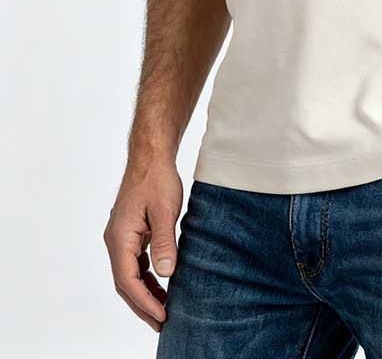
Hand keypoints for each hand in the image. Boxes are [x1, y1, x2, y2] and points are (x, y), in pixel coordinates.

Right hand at [102, 157, 182, 332]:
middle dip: (143, 305)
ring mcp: (122, 237)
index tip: (162, 317)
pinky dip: (147, 277)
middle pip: (125, 283)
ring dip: (145, 293)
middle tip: (162, 324)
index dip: (145, 302)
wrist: (151, 157)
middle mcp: (116, 241)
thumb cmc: (157, 179)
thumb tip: (166, 274)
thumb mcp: (166, 211)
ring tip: (165, 309)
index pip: (128, 280)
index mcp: (119, 238)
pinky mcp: (131, 233)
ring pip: (130, 275)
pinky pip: (136, 263)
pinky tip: (162, 285)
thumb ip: (164, 243)